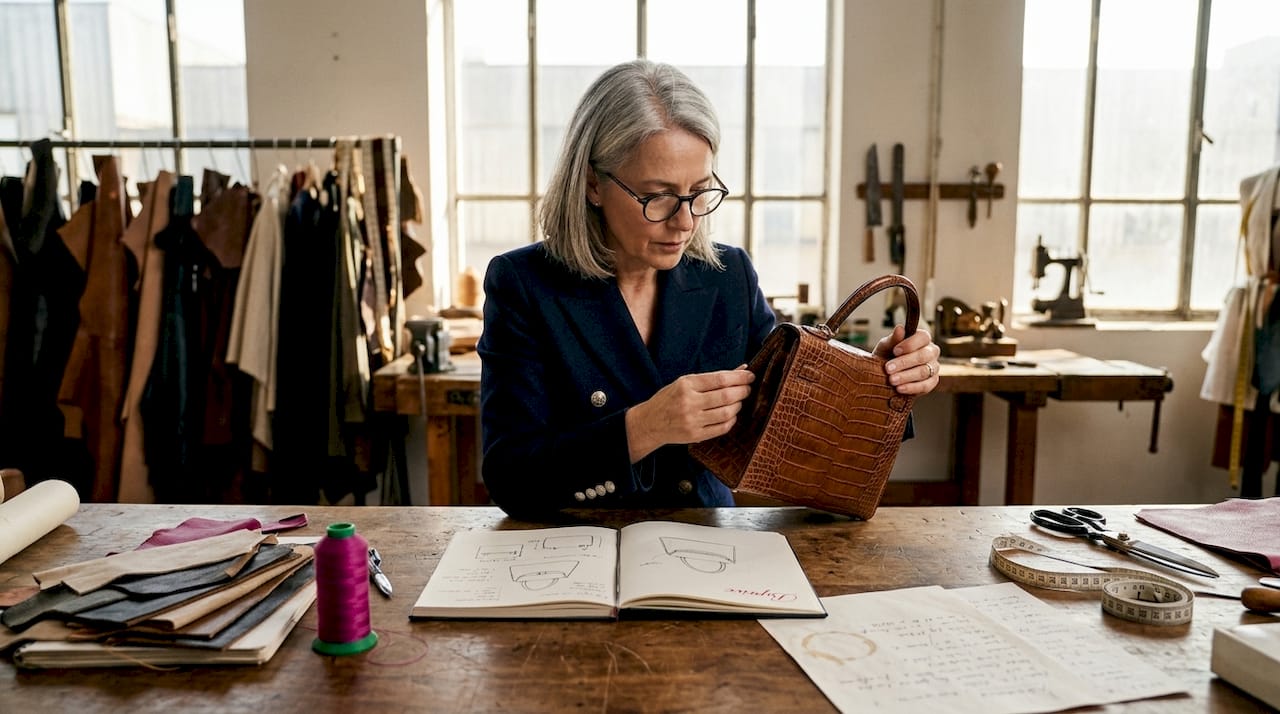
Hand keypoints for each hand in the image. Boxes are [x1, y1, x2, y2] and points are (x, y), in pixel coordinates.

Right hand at [626, 367, 754, 461]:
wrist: (650, 423)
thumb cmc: (670, 398)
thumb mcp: (686, 382)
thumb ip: (713, 377)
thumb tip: (742, 369)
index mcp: (686, 384)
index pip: (720, 379)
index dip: (739, 377)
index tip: (750, 376)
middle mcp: (689, 402)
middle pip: (726, 396)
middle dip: (742, 391)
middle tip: (747, 389)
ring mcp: (692, 420)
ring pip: (727, 412)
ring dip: (738, 406)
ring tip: (738, 401)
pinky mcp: (695, 435)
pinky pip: (722, 428)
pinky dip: (731, 420)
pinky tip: (730, 415)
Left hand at [875, 324, 939, 394]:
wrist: (886, 375)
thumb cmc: (887, 356)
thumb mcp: (885, 347)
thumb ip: (892, 339)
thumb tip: (900, 328)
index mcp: (922, 339)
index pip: (923, 337)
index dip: (909, 344)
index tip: (895, 351)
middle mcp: (931, 351)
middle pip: (923, 355)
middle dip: (904, 362)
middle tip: (888, 369)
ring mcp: (934, 367)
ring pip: (924, 371)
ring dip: (906, 376)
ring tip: (891, 380)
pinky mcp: (932, 382)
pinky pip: (925, 385)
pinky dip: (911, 388)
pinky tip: (899, 388)